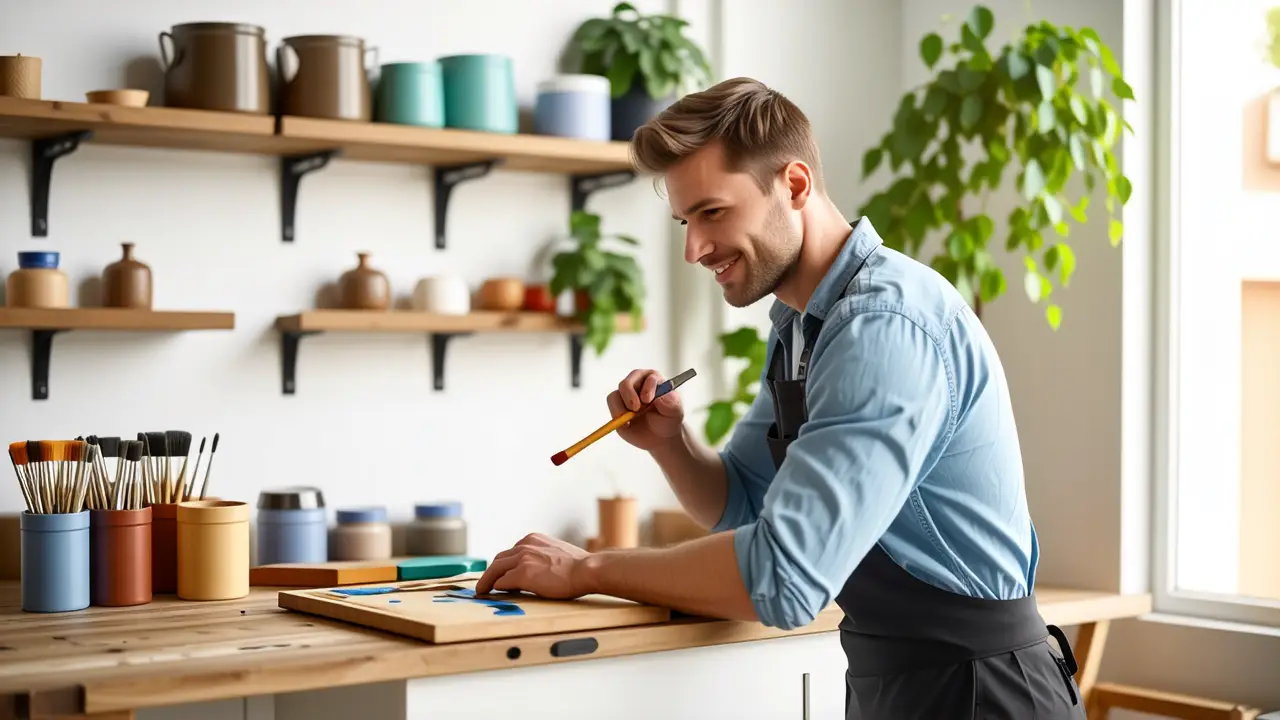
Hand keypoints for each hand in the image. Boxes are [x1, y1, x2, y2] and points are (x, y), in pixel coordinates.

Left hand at [475, 533, 591, 598]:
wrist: (587, 569)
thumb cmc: (579, 566)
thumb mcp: (555, 553)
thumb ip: (541, 557)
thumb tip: (537, 569)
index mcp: (532, 539)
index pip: (510, 552)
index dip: (503, 565)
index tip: (499, 573)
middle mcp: (525, 545)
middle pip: (499, 559)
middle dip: (491, 572)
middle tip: (486, 584)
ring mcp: (522, 558)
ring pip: (495, 570)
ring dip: (487, 581)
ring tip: (482, 591)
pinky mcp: (522, 574)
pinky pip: (501, 582)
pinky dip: (496, 588)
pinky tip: (493, 595)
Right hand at [607, 368, 684, 451]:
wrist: (661, 436)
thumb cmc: (669, 419)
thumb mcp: (675, 411)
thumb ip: (671, 402)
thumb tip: (662, 396)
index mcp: (654, 379)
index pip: (649, 378)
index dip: (647, 387)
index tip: (648, 400)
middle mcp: (638, 383)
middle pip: (626, 383)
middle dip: (629, 395)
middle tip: (635, 408)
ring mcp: (626, 396)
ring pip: (615, 395)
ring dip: (621, 408)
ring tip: (632, 418)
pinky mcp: (618, 407)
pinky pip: (612, 406)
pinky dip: (616, 415)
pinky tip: (627, 424)